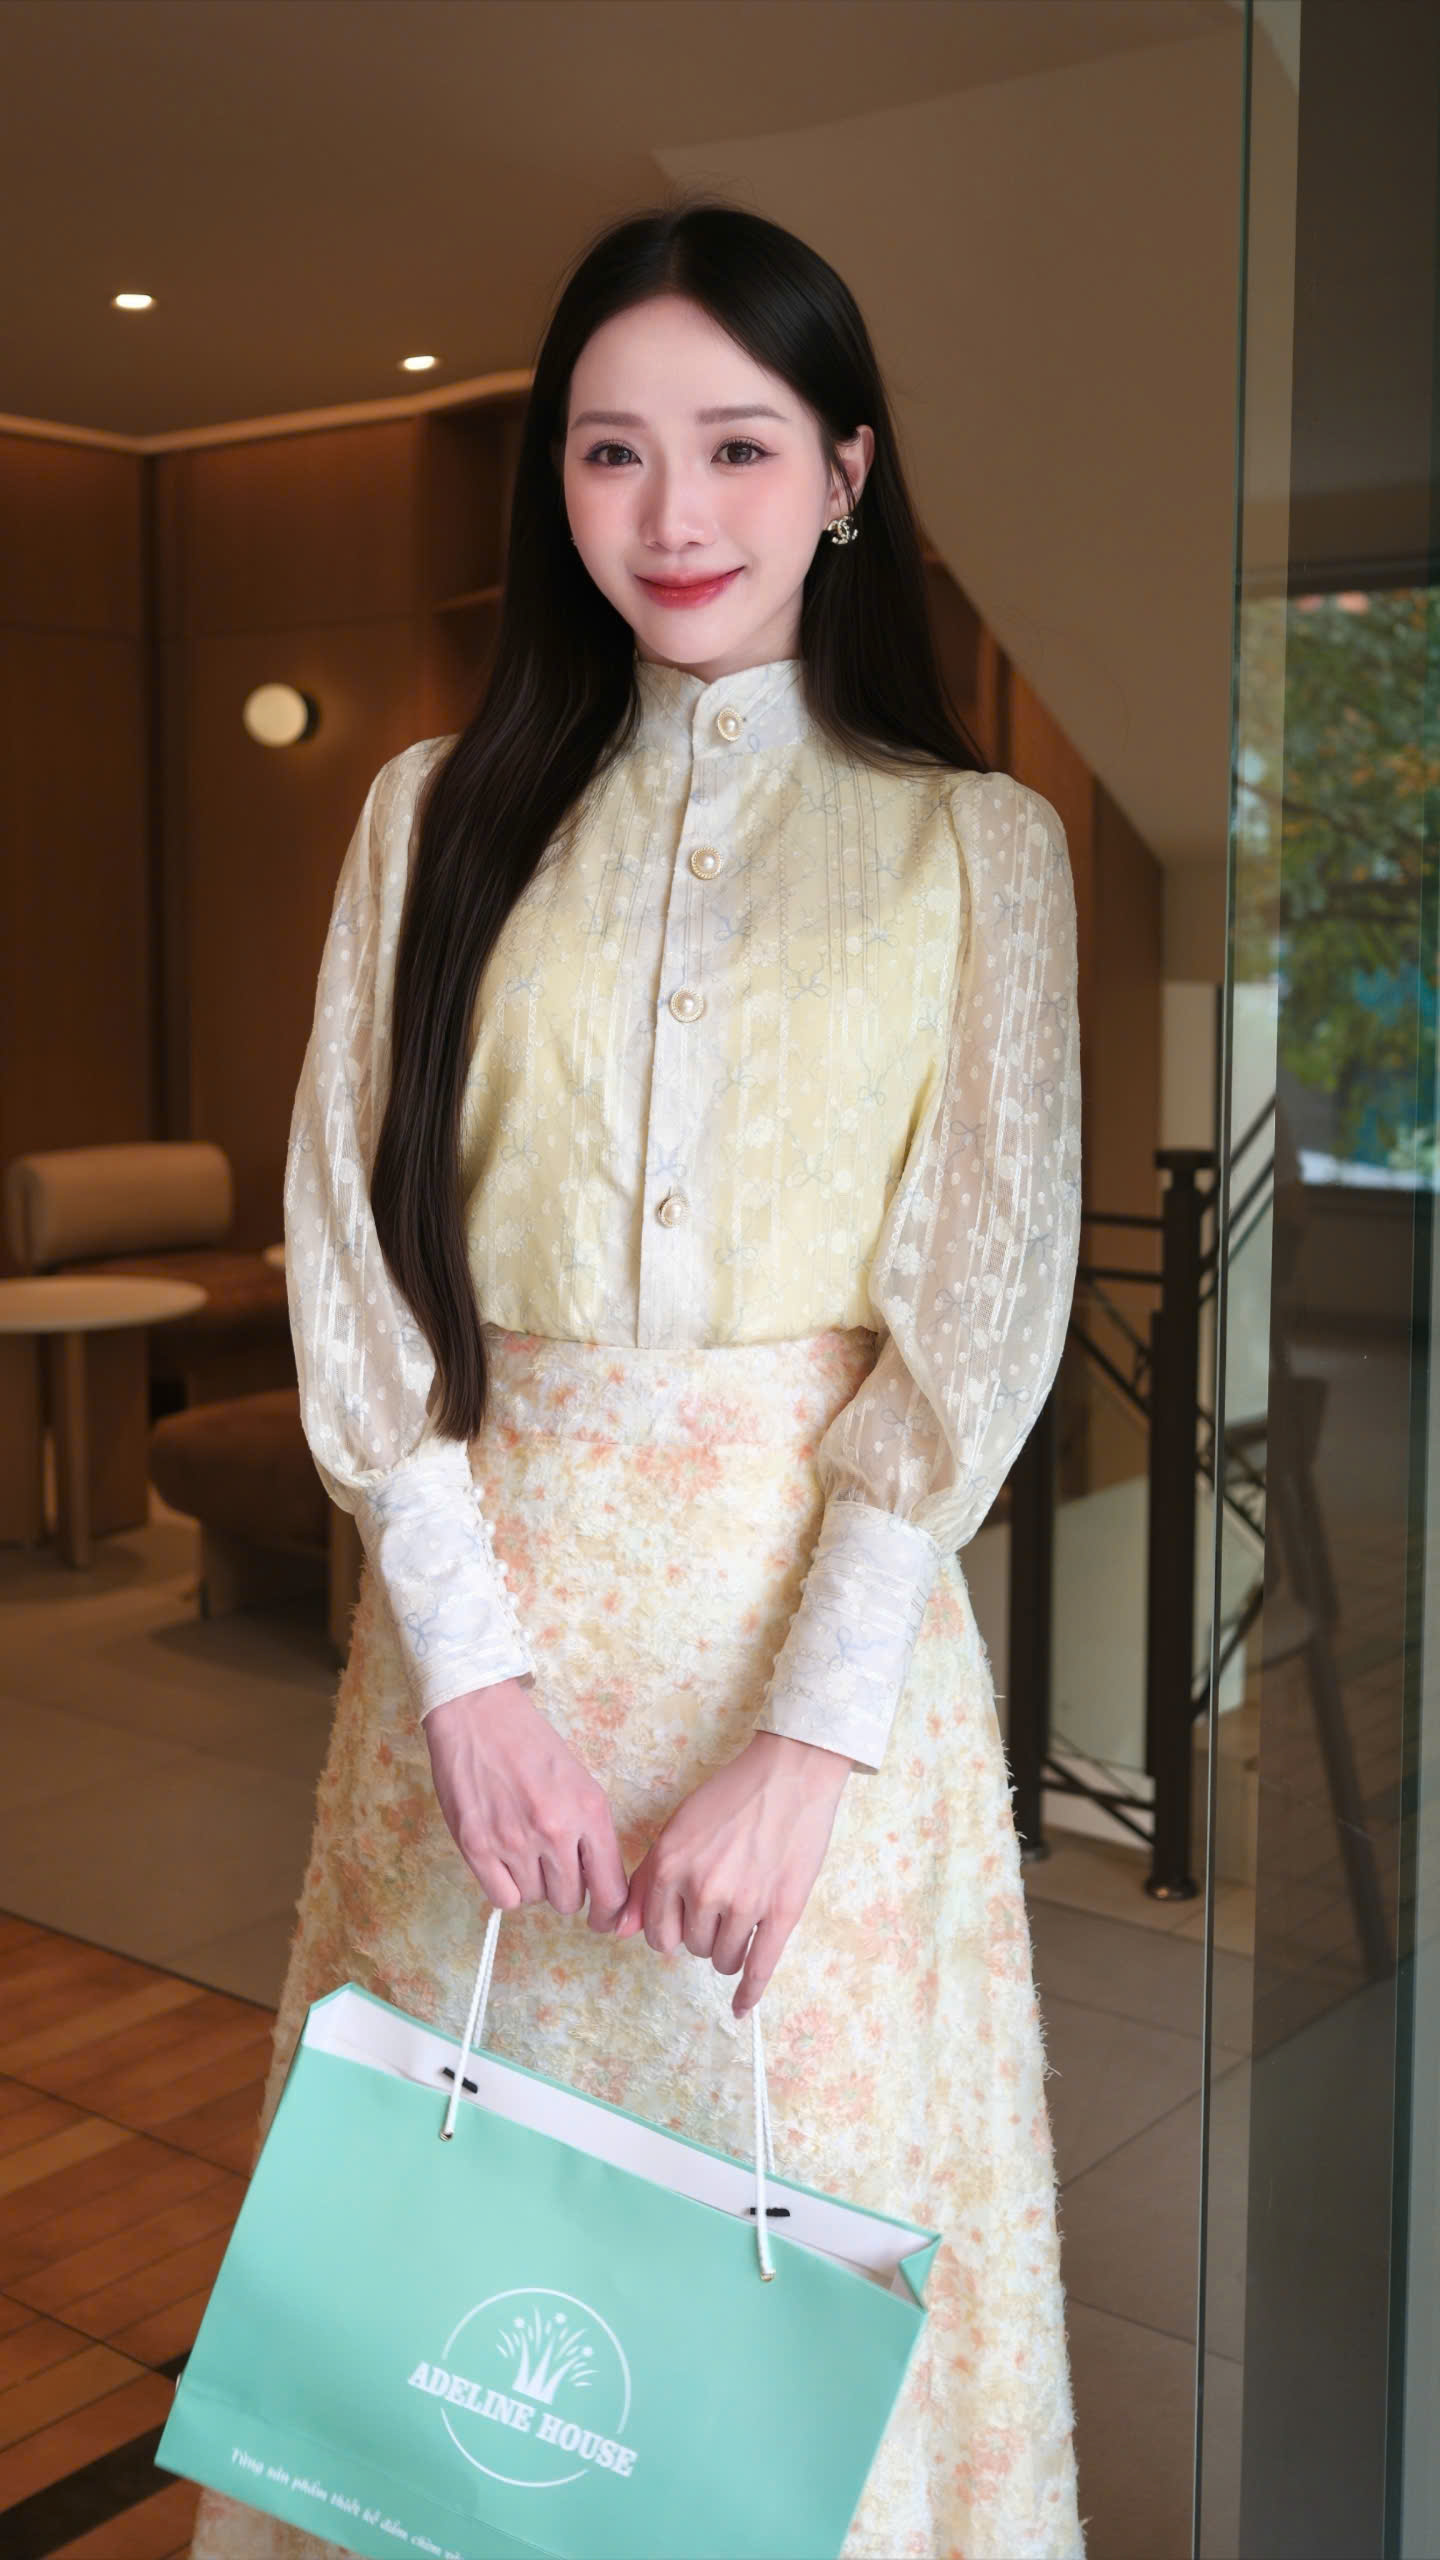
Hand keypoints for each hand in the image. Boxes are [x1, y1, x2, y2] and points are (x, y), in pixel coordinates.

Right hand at [422, 1678, 628, 1931]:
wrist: (478, 1714)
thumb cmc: (530, 1744)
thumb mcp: (579, 1782)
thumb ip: (591, 1833)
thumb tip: (600, 1883)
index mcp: (590, 1811)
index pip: (611, 1889)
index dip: (609, 1913)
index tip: (603, 1919)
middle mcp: (555, 1830)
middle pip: (570, 1900)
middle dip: (565, 1889)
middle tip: (553, 1865)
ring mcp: (514, 1840)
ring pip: (535, 1900)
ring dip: (532, 1884)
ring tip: (522, 1848)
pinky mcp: (476, 1846)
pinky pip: (502, 1898)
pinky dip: (506, 1887)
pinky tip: (503, 1862)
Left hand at [614, 1731, 853, 2016]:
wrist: (790, 1773)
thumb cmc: (732, 1795)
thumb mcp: (678, 1828)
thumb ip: (646, 1879)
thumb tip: (619, 1930)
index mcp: (669, 1865)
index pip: (656, 1931)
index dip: (669, 1930)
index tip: (682, 1923)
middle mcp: (701, 1888)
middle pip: (690, 1947)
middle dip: (701, 1935)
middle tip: (719, 1911)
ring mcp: (742, 1903)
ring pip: (722, 1958)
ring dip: (728, 1950)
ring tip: (740, 1925)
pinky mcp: (780, 1911)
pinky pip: (760, 1967)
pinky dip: (748, 1993)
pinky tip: (741, 2007)